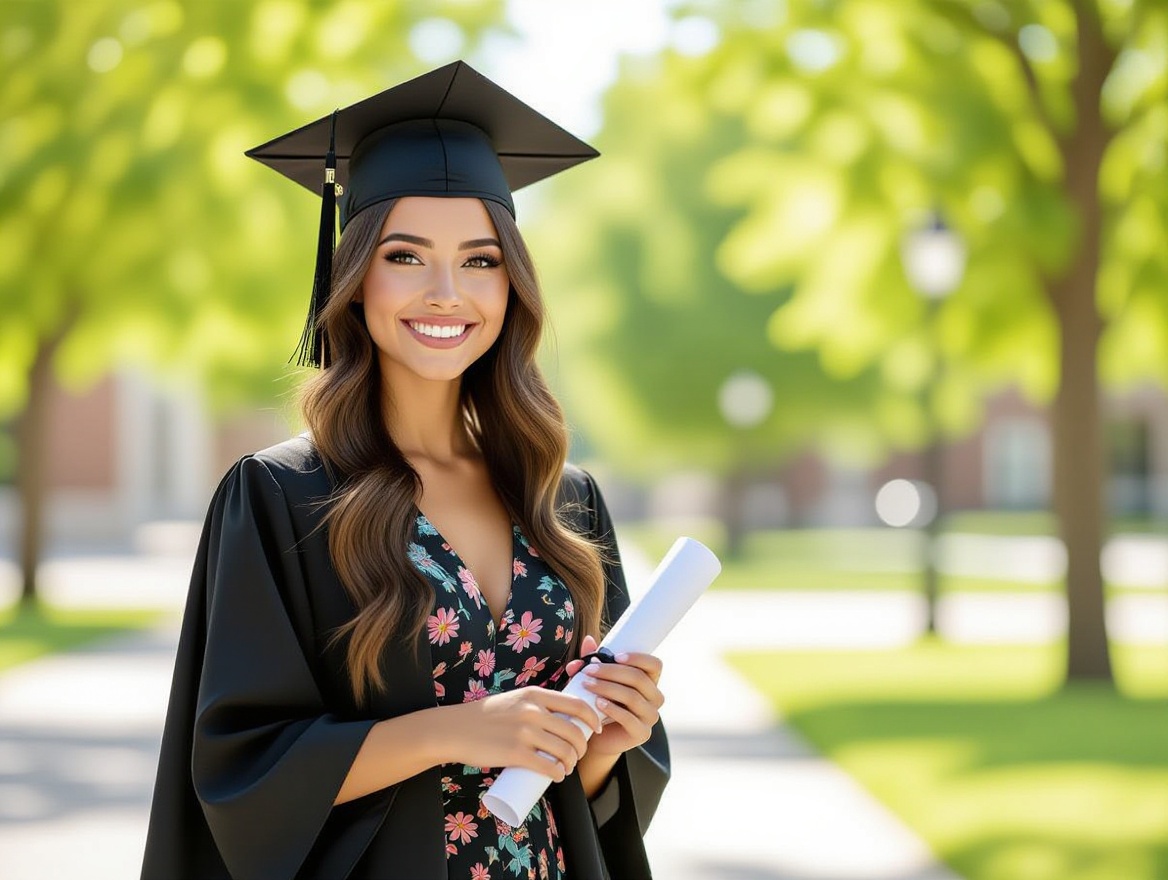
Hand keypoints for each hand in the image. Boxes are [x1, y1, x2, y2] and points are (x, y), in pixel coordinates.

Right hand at [442, 686, 601, 780]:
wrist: (456, 728)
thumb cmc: (486, 716)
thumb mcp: (516, 699)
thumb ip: (536, 705)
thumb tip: (561, 719)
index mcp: (536, 695)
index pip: (577, 704)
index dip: (593, 719)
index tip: (595, 730)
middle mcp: (533, 711)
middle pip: (574, 731)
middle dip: (582, 748)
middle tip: (577, 755)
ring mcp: (525, 732)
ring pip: (564, 751)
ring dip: (571, 764)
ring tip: (566, 768)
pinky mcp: (515, 753)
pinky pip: (547, 766)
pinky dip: (558, 774)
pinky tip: (558, 776)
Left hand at [565, 635, 663, 757]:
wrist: (596, 736)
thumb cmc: (599, 701)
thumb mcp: (596, 678)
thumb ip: (592, 660)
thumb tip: (588, 640)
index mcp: (650, 680)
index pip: (655, 664)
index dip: (638, 658)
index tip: (615, 656)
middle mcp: (655, 698)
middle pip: (639, 679)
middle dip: (611, 671)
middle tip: (588, 670)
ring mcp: (650, 717)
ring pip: (632, 697)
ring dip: (607, 688)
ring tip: (587, 684)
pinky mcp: (642, 733)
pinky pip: (629, 719)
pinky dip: (612, 709)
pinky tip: (597, 703)